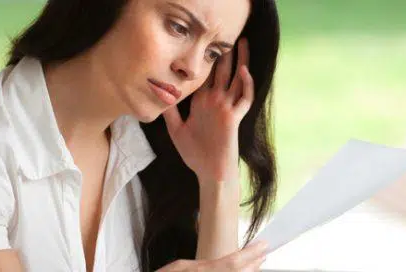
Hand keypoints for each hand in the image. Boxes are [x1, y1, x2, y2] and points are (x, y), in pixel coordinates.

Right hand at [155, 241, 267, 271]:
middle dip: (255, 263)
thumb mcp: (180, 267)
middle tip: (264, 253)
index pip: (234, 261)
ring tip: (258, 262)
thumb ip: (204, 264)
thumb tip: (222, 261)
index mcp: (201, 271)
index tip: (263, 245)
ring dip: (251, 271)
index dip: (252, 253)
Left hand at [162, 38, 252, 183]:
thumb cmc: (196, 155)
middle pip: (224, 72)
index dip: (207, 59)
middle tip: (229, 34)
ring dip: (241, 62)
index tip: (204, 43)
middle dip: (226, 53)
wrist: (209, 173)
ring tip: (243, 44)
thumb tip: (158, 95)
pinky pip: (244, 99)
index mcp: (203, 102)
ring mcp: (227, 109)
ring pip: (237, 80)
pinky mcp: (234, 118)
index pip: (207, 75)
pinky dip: (246, 85)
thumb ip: (170, 112)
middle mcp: (217, 102)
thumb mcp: (176, 130)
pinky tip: (244, 72)